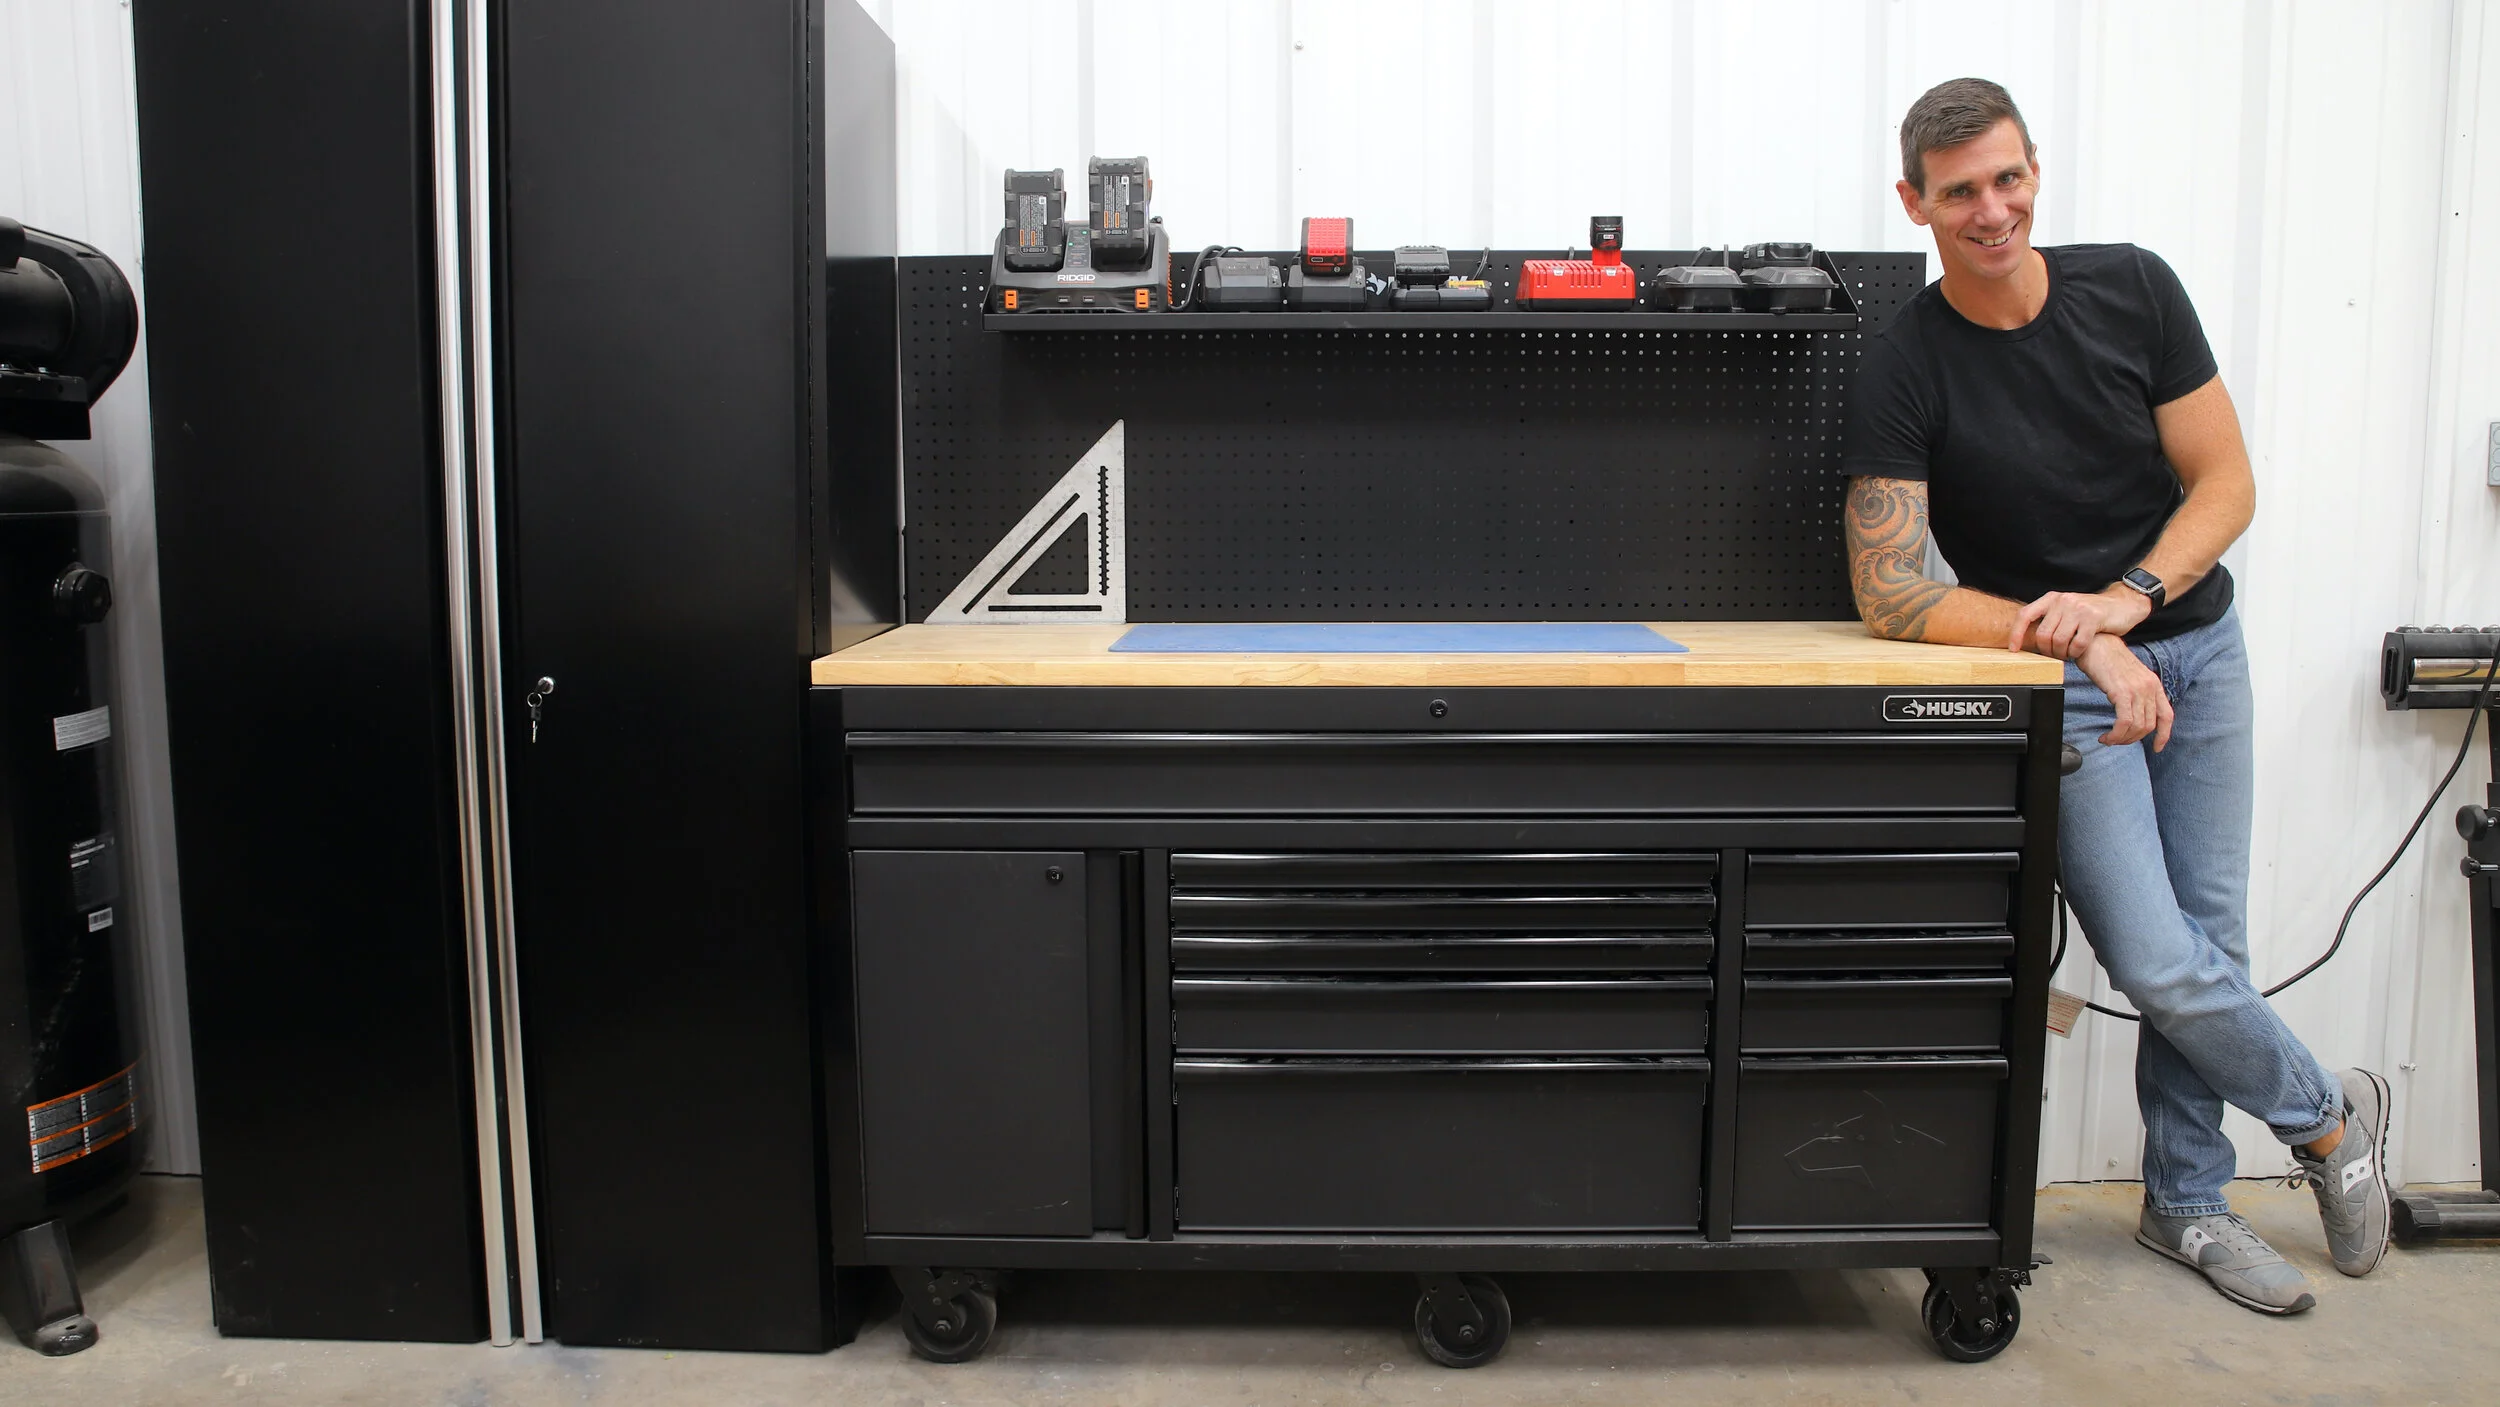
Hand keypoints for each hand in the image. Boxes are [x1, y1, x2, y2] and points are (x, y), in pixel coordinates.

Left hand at [2010, 585, 2151, 657]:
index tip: (2014, 649)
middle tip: (2056, 654)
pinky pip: (2077, 644)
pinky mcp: (2093, 618)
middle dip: (2047, 651)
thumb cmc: (2092, 612)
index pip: (2025, 615)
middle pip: (2043, 635)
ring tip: (2068, 653)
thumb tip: (2028, 639)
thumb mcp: (2067, 610)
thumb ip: (2051, 619)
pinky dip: (2076, 653)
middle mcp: (2063, 601)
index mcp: (2052, 598)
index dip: (2016, 634)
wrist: (2124, 604)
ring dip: (2062, 654)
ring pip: (2059, 641)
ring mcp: (2078, 608)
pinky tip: (2078, 652)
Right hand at [2077, 633, 2172, 750]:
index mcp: (2153, 684)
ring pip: (2137, 727)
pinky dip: (2115, 734)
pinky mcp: (2122, 692)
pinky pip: (2124, 722)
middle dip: (2133, 739)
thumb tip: (2131, 713)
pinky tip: (2106, 736)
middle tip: (2117, 740)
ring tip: (2109, 739)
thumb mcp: (2129, 677)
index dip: (2164, 735)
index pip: (2167, 715)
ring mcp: (2137, 689)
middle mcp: (2149, 687)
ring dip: (2122, 739)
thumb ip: (2136, 693)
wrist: (2095, 644)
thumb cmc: (2107, 659)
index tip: (2157, 748)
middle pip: (2149, 726)